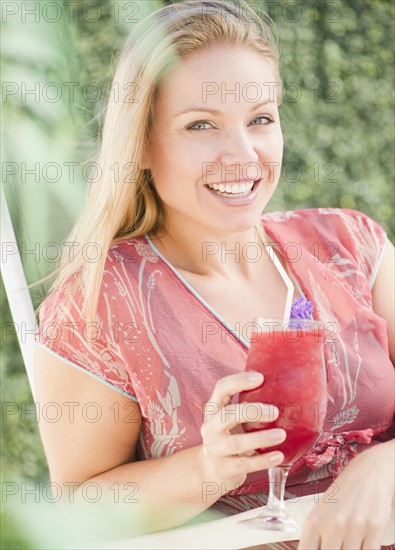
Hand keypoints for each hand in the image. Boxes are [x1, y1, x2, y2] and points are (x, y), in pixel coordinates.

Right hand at [199, 371, 285, 492]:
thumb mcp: (234, 418)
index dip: (239, 381)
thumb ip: (249, 404)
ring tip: (281, 435)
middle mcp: (210, 427)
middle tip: (275, 412)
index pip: (222, 388)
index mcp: (214, 408)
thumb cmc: (231, 435)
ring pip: (236, 443)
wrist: (212, 469)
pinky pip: (244, 464)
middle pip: (227, 415)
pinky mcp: (223, 468)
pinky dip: (262, 460)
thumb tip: (284, 384)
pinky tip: (279, 456)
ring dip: (260, 438)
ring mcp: (214, 449)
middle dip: (252, 411)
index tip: (260, 378)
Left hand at [299, 440, 393, 549]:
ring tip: (351, 542)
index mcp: (314, 522)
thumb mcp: (321, 513)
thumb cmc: (343, 494)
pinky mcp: (374, 529)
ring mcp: (354, 527)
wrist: (368, 472)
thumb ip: (315, 536)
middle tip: (339, 544)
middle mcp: (332, 525)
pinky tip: (362, 544)